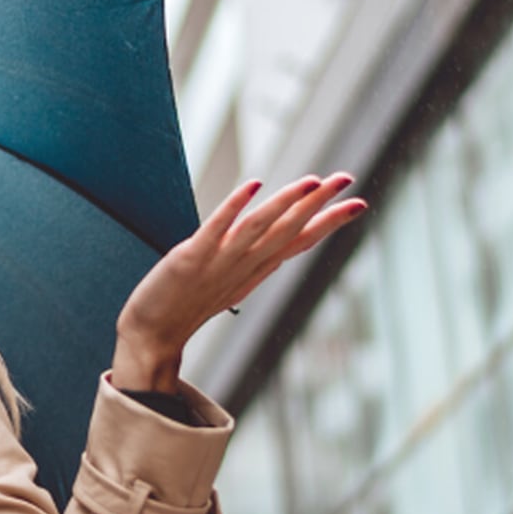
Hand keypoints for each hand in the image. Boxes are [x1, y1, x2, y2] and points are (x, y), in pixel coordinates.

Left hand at [111, 174, 367, 393]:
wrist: (152, 334)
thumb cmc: (188, 304)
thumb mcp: (232, 282)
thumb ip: (255, 259)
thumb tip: (278, 244)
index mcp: (256, 269)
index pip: (300, 240)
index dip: (329, 222)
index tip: (360, 203)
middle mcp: (244, 265)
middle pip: (288, 230)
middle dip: (319, 204)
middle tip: (347, 178)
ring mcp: (219, 262)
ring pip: (260, 227)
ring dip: (287, 204)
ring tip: (313, 181)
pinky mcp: (190, 259)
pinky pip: (215, 229)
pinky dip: (234, 207)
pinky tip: (253, 185)